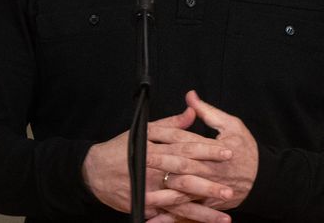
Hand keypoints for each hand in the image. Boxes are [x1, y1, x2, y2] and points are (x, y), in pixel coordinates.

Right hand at [83, 106, 223, 216]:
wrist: (93, 172)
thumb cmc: (119, 149)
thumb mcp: (143, 131)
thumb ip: (170, 124)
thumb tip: (192, 111)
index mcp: (154, 149)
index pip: (186, 148)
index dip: (208, 151)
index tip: (228, 152)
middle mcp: (152, 172)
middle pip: (185, 177)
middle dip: (209, 185)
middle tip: (230, 187)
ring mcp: (148, 192)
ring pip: (179, 202)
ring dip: (202, 211)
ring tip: (223, 217)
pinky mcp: (144, 206)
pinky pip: (167, 216)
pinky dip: (184, 221)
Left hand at [147, 90, 257, 212]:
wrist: (263, 180)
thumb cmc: (247, 150)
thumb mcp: (232, 125)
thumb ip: (208, 112)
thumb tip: (190, 96)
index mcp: (214, 150)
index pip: (185, 141)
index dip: (165, 136)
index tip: (148, 132)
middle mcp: (209, 171)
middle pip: (181, 167)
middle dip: (160, 163)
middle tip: (140, 159)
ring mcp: (208, 190)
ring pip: (182, 193)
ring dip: (162, 193)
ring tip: (142, 192)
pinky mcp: (208, 203)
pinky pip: (187, 213)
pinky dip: (170, 218)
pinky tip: (154, 221)